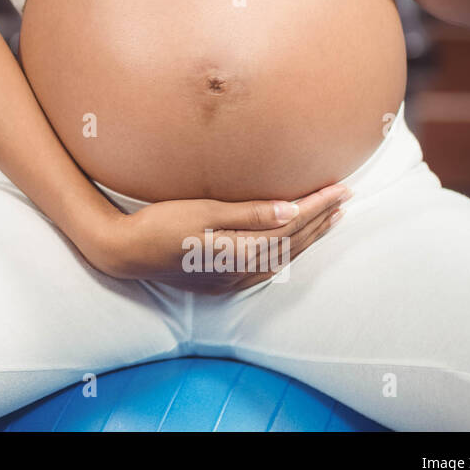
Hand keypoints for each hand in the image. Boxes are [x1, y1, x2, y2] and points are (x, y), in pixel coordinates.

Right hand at [90, 183, 349, 292]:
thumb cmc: (159, 224)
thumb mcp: (202, 212)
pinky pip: (266, 267)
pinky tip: (290, 243)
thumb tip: (291, 210)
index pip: (291, 226)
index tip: (340, 188)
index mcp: (240, 252)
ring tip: (329, 218)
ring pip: (282, 257)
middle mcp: (241, 272)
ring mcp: (231, 280)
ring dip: (308, 237)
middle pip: (292, 244)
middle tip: (345, 198)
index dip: (318, 207)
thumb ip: (249, 213)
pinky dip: (286, 251)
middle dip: (320, 221)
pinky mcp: (221, 281)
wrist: (124, 251)